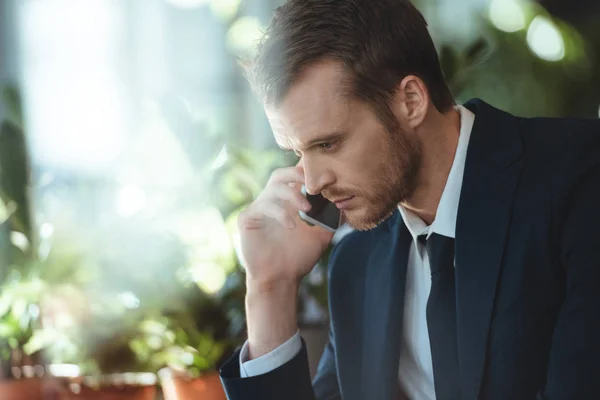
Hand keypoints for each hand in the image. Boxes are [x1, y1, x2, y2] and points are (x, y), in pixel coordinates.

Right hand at [238, 164, 334, 286]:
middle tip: (314, 185)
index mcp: (288, 202)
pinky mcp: (247, 218)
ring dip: (292, 194)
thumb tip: (344, 200)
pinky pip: (263, 206)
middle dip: (298, 174)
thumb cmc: (298, 257)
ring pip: (273, 187)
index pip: (295, 177)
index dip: (307, 170)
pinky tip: (291, 226)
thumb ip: (330, 217)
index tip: (327, 175)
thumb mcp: (321, 235)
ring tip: (307, 209)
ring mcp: (259, 208)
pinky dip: (280, 213)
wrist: (281, 279)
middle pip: (281, 174)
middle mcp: (272, 201)